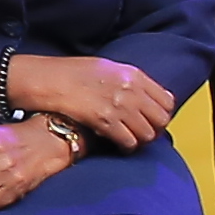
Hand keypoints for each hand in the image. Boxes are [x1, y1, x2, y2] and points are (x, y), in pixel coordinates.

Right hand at [5, 51, 176, 148]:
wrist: (47, 79)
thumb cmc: (71, 73)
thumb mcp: (106, 68)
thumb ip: (128, 81)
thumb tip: (143, 97)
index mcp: (133, 74)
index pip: (167, 100)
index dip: (162, 114)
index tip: (153, 120)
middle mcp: (131, 89)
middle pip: (161, 119)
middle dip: (154, 129)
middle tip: (143, 134)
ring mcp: (119, 105)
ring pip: (147, 134)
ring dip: (139, 140)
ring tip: (129, 140)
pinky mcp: (105, 121)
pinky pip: (129, 141)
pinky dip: (126, 146)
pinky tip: (117, 145)